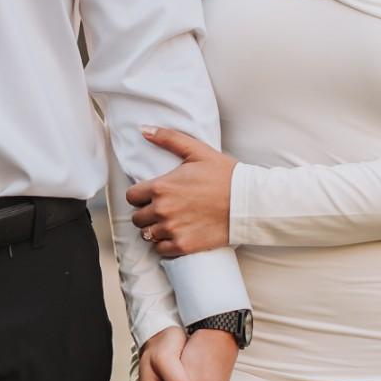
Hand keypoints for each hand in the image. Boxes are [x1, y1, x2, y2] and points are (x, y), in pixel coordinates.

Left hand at [126, 125, 234, 256]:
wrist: (248, 202)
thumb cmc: (225, 175)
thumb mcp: (197, 151)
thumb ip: (168, 139)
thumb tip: (143, 130)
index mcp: (161, 187)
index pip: (131, 197)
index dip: (140, 196)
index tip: (152, 196)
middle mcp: (162, 210)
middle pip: (137, 218)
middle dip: (147, 213)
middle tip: (163, 210)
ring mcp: (172, 229)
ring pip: (147, 235)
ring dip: (156, 229)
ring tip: (171, 222)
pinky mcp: (183, 245)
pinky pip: (161, 250)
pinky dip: (166, 244)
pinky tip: (177, 234)